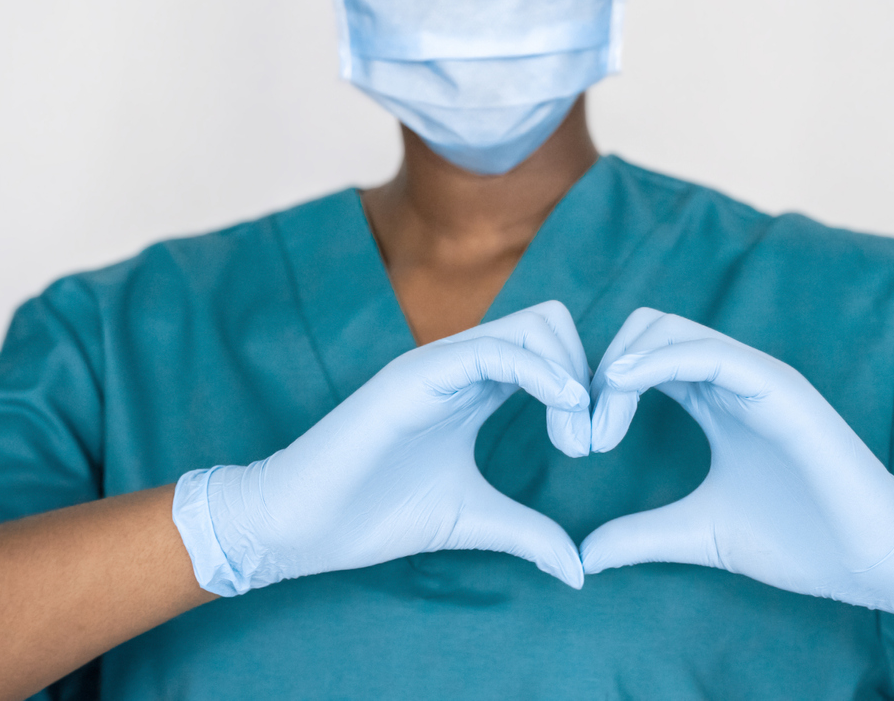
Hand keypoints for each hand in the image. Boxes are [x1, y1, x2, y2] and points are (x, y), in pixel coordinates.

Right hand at [173, 301, 592, 595]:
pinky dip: (541, 372)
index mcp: (475, 389)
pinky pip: (494, 350)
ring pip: (532, 325)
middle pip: (551, 324)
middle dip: (588, 373)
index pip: (550, 351)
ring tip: (574, 440)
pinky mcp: (417, 375)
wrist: (300, 525)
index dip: (585, 389)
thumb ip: (527, 534)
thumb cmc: (374, 515)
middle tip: (588, 441)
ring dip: (572, 374)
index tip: (593, 445)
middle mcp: (461, 366)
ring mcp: (439, 364)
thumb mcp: (473, 521)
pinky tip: (563, 410)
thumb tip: (579, 569)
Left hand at [583, 308, 893, 635]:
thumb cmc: (798, 542)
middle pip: (644, 331)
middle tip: (581, 436)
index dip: (598, 388)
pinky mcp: (779, 387)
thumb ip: (641, 536)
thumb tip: (583, 556)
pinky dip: (657, 361)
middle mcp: (731, 379)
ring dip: (619, 367)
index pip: (639, 360)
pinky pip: (709, 353)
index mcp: (713, 401)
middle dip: (599, 372)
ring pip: (668, 330)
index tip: (576, 441)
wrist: (870, 561)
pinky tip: (623, 388)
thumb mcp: (698, 534)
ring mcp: (756, 377)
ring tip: (600, 429)